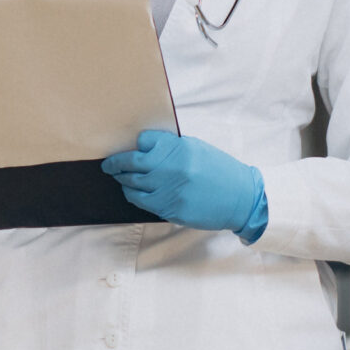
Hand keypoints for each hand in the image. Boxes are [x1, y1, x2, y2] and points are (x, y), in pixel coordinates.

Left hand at [102, 131, 266, 237]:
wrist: (241, 198)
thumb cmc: (220, 172)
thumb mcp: (198, 150)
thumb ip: (172, 148)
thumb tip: (146, 148)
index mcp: (179, 148)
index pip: (144, 141)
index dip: (137, 145)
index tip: (134, 148)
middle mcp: (171, 167)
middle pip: (131, 162)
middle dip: (115, 164)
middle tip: (108, 165)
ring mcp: (169, 189)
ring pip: (132, 183)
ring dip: (122, 180)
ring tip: (118, 177)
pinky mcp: (169, 208)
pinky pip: (141, 201)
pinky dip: (132, 195)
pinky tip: (131, 192)